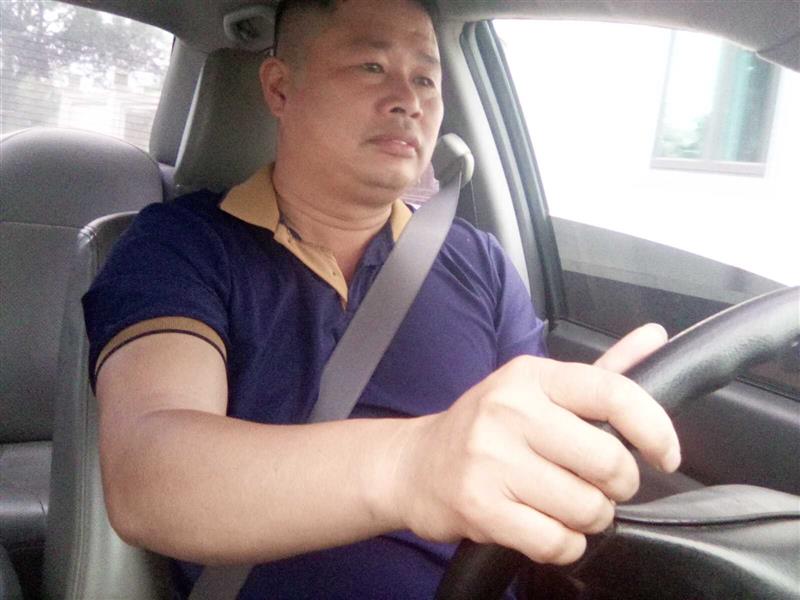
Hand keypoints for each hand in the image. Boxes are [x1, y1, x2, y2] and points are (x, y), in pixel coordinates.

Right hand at [391, 323, 679, 564]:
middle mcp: (509, 411)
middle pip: (609, 462)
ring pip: (587, 508)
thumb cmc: (484, 426)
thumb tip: (655, 336)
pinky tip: (547, 528)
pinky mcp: (480, 506)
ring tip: (566, 505)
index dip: (654, 428)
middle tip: (599, 484)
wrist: (414, 464)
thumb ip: (601, 369)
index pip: (612, 393)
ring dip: (590, 518)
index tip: (665, 455)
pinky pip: (556, 541)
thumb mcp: (535, 387)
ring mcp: (490, 459)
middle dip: (618, 486)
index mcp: (531, 377)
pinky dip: (564, 544)